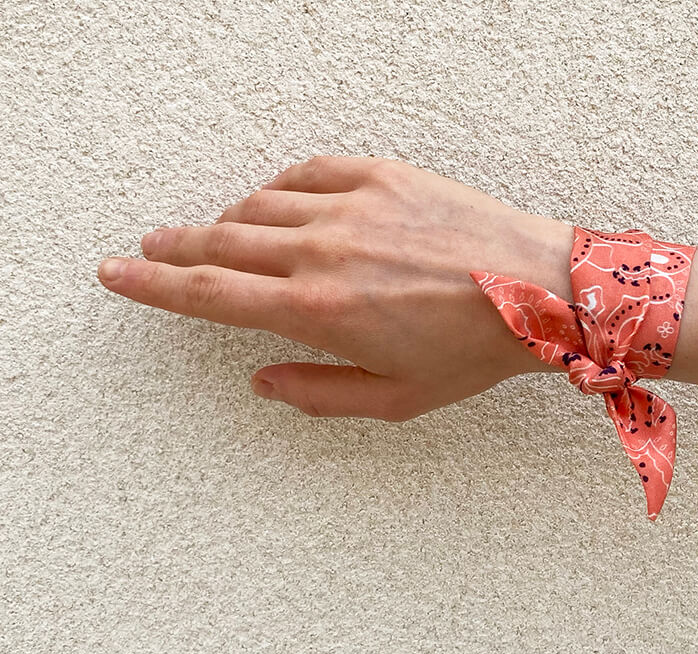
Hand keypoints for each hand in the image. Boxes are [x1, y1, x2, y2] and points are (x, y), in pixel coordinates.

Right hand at [97, 156, 572, 420]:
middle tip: (147, 250)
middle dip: (173, 249)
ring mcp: (352, 207)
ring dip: (223, 222)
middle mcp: (324, 251)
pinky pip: (306, 174)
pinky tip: (275, 204)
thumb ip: (316, 393)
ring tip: (211, 235)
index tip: (119, 275)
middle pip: (219, 243)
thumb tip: (264, 381)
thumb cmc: (475, 350)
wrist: (542, 293)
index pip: (208, 295)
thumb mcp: (395, 399)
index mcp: (318, 311)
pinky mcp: (382, 176)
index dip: (153, 286)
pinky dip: (278, 190)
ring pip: (257, 207)